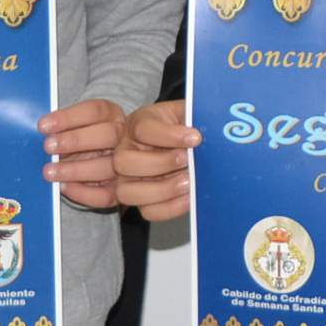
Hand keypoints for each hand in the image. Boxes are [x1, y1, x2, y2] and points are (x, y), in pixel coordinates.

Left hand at [39, 99, 125, 211]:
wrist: (96, 161)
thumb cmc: (79, 140)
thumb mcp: (73, 128)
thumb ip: (60, 128)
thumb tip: (35, 134)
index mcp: (112, 115)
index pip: (95, 110)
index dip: (68, 117)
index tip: (43, 126)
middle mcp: (124, 137)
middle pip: (108, 134)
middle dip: (76, 140)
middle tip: (48, 147)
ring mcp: (125, 163)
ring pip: (109, 166)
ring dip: (76, 170)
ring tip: (50, 173)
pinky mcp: (121, 188)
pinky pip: (106, 194)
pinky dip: (84, 193)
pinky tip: (64, 187)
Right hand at [111, 100, 197, 220]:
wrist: (194, 146)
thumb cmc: (189, 127)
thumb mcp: (190, 115)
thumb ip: (193, 119)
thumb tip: (201, 133)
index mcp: (138, 124)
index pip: (142, 129)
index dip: (169, 135)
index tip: (196, 137)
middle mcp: (126, 151)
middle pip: (124, 161)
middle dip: (159, 163)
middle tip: (187, 160)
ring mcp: (129, 178)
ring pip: (127, 191)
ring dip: (161, 190)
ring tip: (188, 182)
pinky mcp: (142, 199)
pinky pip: (148, 211)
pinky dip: (170, 207)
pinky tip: (189, 197)